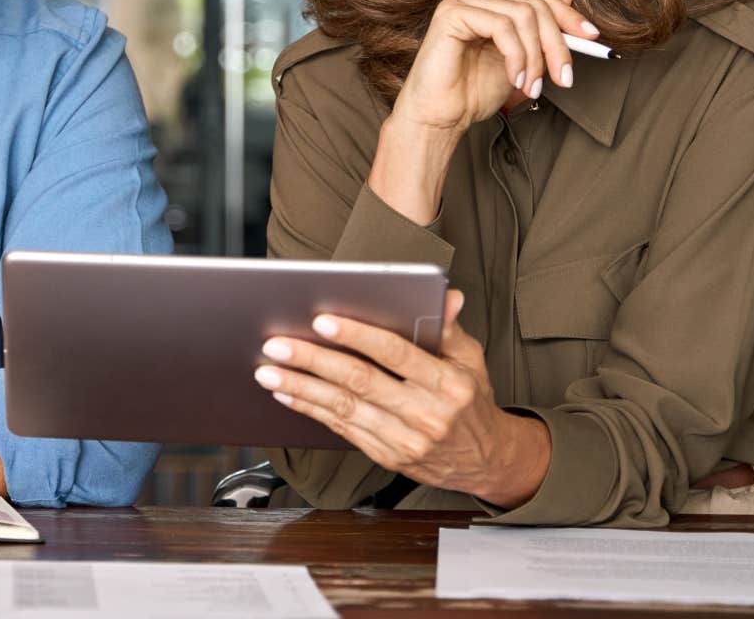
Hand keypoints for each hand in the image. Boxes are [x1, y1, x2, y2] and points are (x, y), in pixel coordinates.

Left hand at [252, 290, 550, 507]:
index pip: (395, 353)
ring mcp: (405, 439)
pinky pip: (342, 429)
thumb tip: (445, 293)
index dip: (357, 336)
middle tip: (276, 343)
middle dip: (313, 360)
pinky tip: (286, 393)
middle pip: (360, 381)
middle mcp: (426, 414)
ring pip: (343, 408)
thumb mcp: (471, 360)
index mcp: (448, 384)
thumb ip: (448, 328)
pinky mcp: (387, 456)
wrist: (485, 460)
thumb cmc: (471, 400)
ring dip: (300, 387)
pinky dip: (310, 409)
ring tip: (267, 369)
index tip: (321, 320)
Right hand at [393, 0, 601, 136]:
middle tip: (563, 79)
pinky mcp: (452, 14)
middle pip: (536, 6)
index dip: (569, 16)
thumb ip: (539, 32)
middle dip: (557, 45)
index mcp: (489, 4)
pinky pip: (501, 26)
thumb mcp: (521, 61)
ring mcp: (461, 2)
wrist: (441, 118)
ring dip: (536, 57)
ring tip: (532, 87)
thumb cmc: (473, 93)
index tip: (592, 40)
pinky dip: (516, 56)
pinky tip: (515, 80)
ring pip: (523, 16)